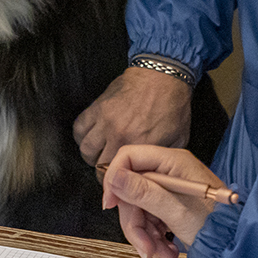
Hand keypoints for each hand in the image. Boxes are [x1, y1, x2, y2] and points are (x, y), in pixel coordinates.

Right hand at [73, 67, 192, 167]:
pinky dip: (82, 135)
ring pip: (86, 149)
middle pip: (98, 165)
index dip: (118, 181)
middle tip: (109, 168)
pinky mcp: (97, 108)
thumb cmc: (172, 104)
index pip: (120, 175)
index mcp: (141, 145)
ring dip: (91, 154)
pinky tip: (91, 136)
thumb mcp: (178, 139)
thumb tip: (153, 172)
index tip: (119, 179)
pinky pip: (79, 128)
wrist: (163, 76)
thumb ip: (161, 158)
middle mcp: (120, 135)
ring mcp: (106, 121)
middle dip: (103, 170)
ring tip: (99, 153)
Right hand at [101, 144, 223, 257]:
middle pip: (131, 191)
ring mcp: (169, 189)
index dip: (115, 179)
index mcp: (172, 161)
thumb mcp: (176, 211)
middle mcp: (169, 171)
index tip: (111, 204)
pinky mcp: (169, 205)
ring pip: (138, 210)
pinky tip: (169, 252)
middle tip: (146, 248)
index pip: (128, 157)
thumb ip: (144, 192)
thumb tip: (115, 177)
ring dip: (146, 237)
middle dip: (135, 223)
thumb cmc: (216, 226)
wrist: (234, 246)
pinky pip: (149, 220)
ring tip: (164, 256)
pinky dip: (154, 239)